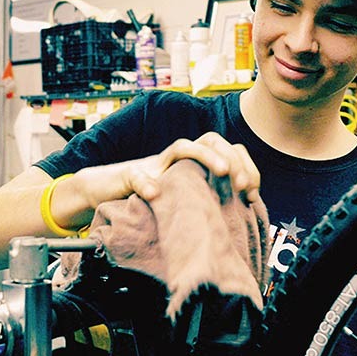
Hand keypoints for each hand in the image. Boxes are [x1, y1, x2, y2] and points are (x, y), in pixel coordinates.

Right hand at [62, 132, 261, 228]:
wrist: (103, 193)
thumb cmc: (148, 200)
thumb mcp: (183, 202)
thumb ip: (206, 201)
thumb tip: (240, 215)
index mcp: (192, 166)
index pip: (227, 150)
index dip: (245, 167)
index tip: (253, 194)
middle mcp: (176, 160)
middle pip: (211, 139)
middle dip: (232, 159)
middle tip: (242, 185)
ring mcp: (154, 165)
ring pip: (182, 147)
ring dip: (205, 155)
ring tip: (221, 173)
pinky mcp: (128, 176)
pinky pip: (136, 175)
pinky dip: (146, 184)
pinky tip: (154, 194)